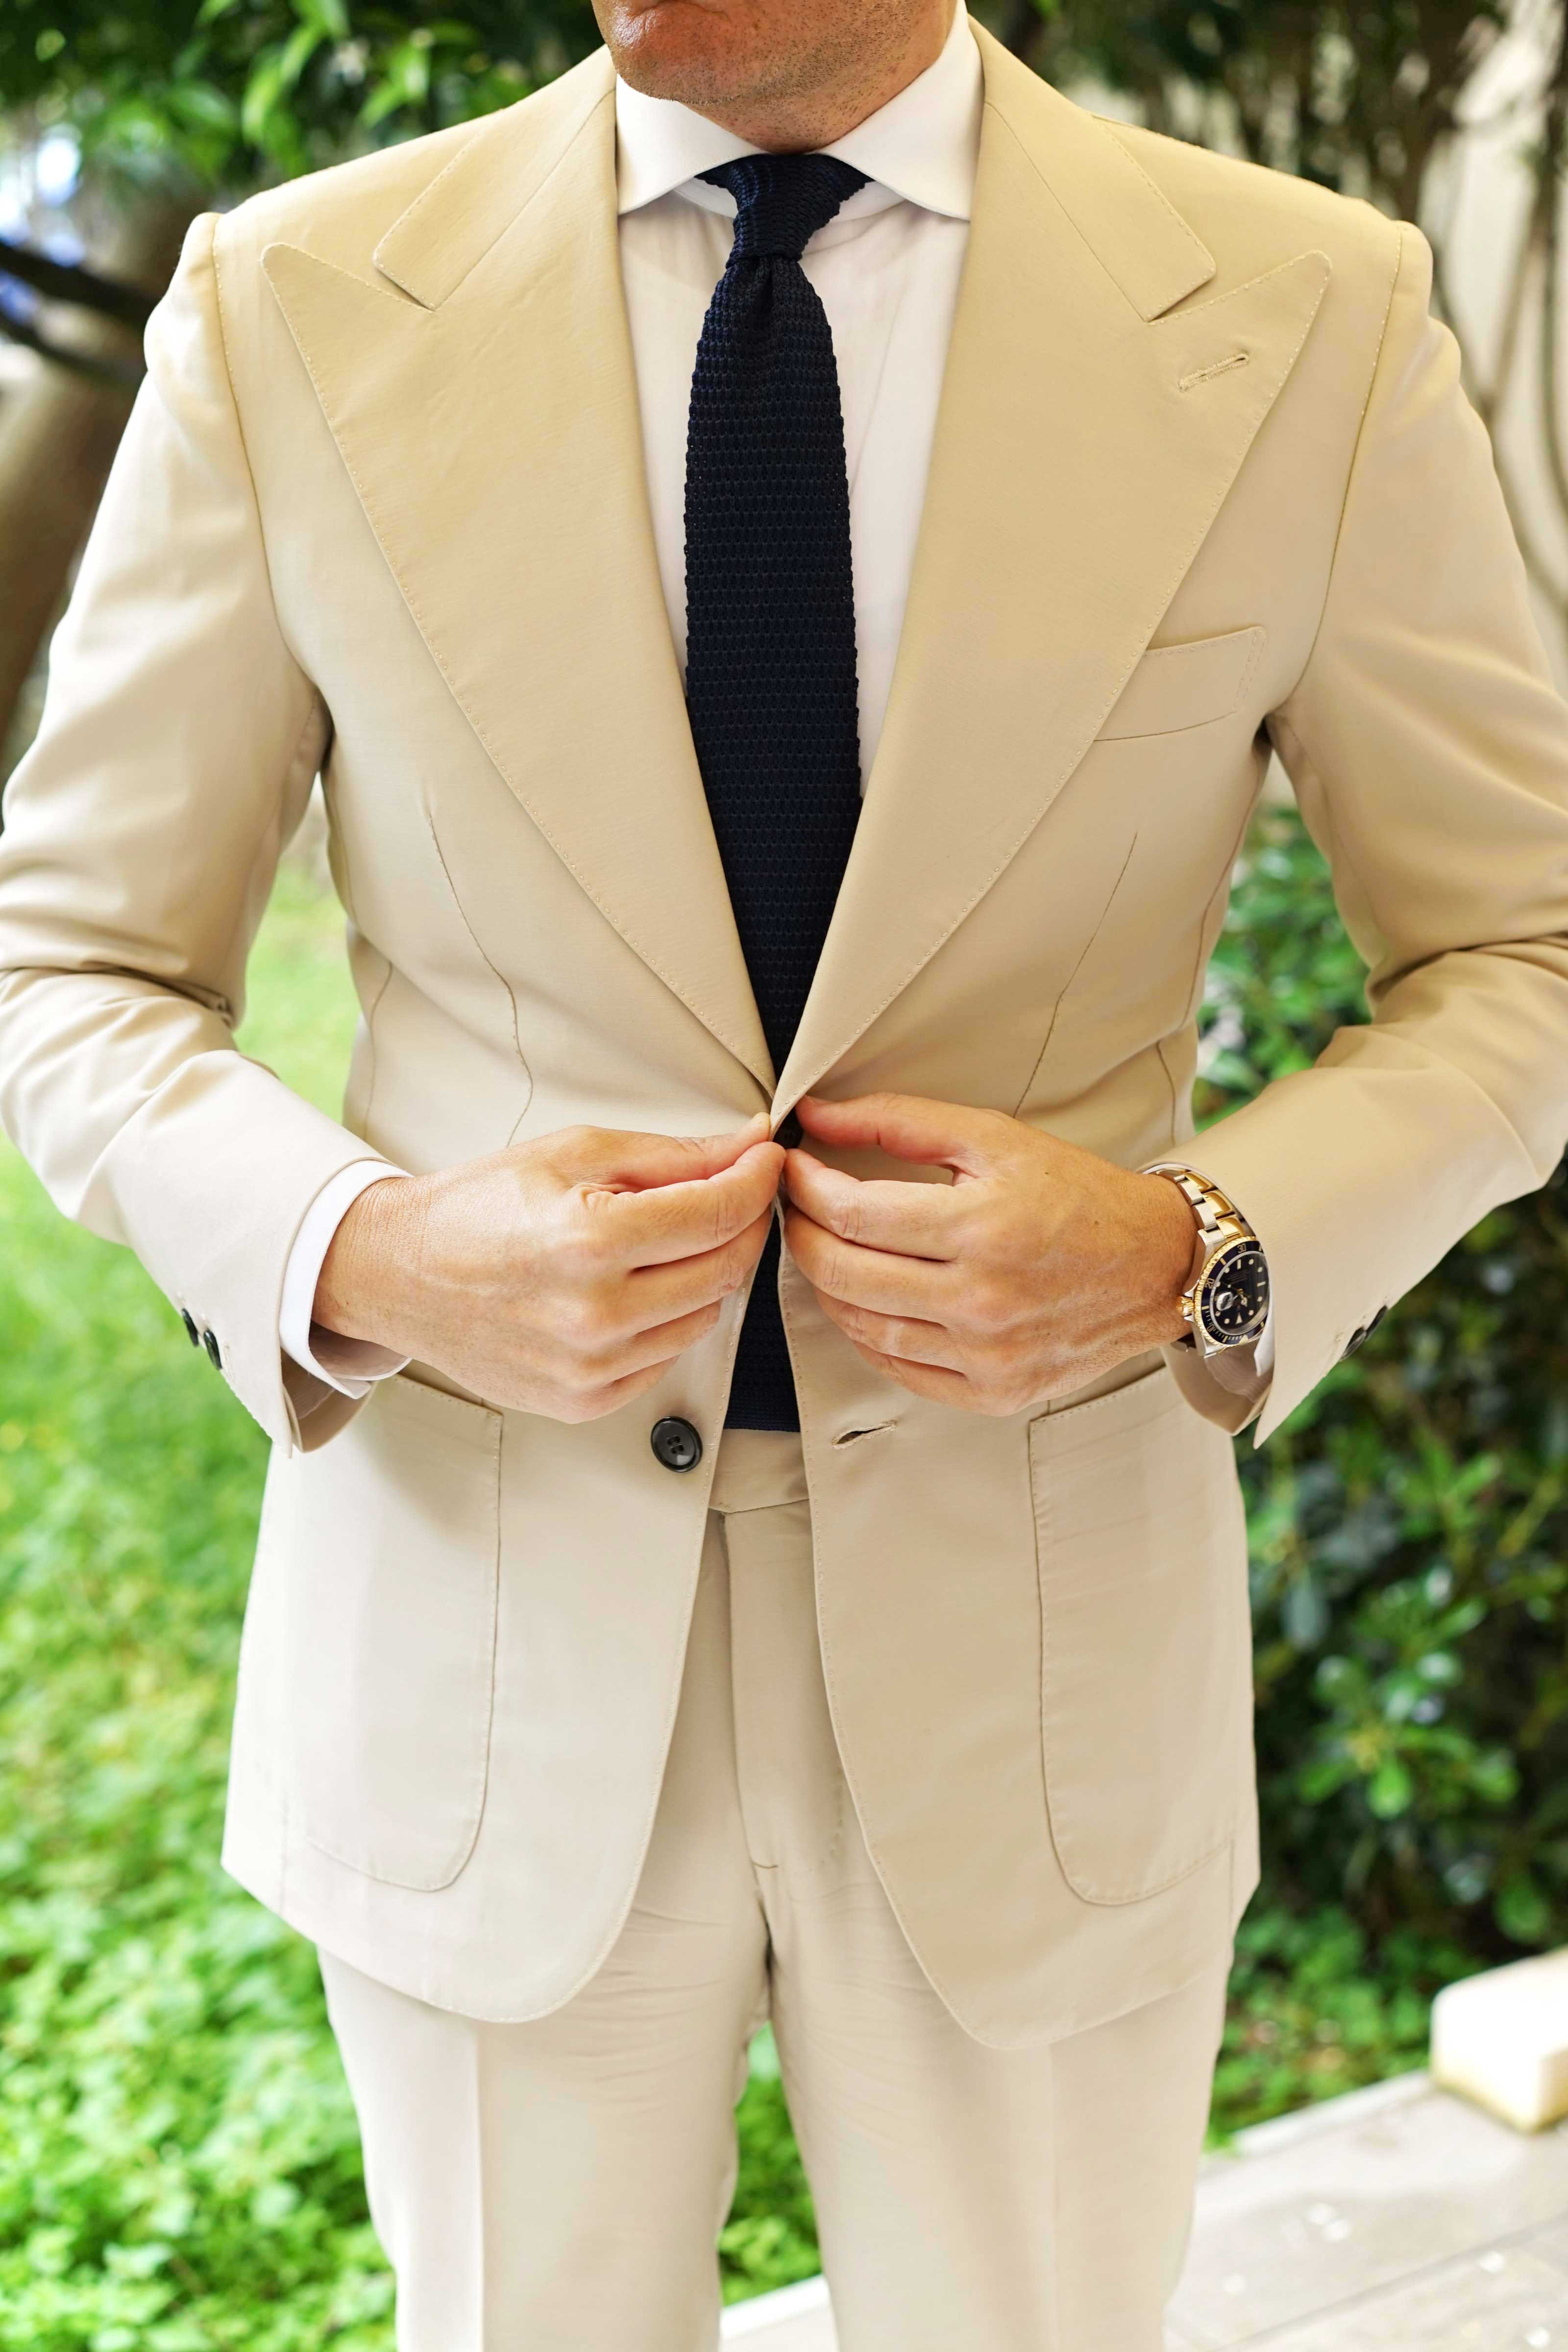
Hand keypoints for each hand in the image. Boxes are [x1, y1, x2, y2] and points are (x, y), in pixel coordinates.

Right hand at [314, 1115, 783, 1421]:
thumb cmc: (479, 1208)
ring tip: (661, 1242)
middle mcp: (596, 1315)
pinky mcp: (584, 1401)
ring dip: (703, 1274)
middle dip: (740, 1223)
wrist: (401, 1274)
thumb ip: (672, 1155)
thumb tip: (749, 1145)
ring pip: (704, 1315)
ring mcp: (591, 1367)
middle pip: (726, 1268)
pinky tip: (630, 1289)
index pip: (721, 1213)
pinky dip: (666, 1319)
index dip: (758, 1179)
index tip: (765, 1159)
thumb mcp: (573, 1154)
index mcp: (592, 1241)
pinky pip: (666, 1358)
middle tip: (725, 1194)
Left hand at [780, 1093, 1197, 1415]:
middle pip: (843, 1273)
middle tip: (797, 1206)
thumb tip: (817, 1116)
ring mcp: (986, 1355)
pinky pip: (896, 1368)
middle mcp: (981, 1300)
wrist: (1155, 1266)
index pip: (852, 1214)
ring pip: (861, 1326)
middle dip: (802, 1233)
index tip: (794, 1168)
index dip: (805, 1188)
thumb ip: (898, 1121)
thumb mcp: (992, 1137)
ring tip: (828, 1247)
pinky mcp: (992, 1391)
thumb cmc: (1079, 1197)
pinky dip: (865, 1332)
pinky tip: (865, 1298)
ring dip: (827, 1284)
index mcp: (981, 1228)